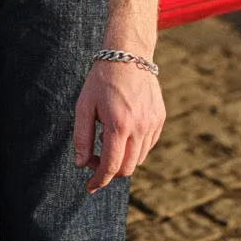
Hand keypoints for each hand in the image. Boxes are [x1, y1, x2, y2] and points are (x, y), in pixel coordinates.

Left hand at [72, 59, 164, 193]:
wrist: (128, 54)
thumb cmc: (102, 79)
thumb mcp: (84, 106)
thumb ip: (81, 137)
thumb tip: (81, 164)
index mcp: (119, 125)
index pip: (111, 166)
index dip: (98, 180)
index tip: (89, 186)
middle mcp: (140, 127)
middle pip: (126, 168)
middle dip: (109, 170)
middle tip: (94, 157)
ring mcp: (153, 123)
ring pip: (138, 158)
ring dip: (122, 158)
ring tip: (108, 136)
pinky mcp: (159, 118)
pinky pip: (148, 145)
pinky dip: (134, 147)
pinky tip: (122, 131)